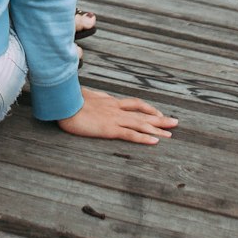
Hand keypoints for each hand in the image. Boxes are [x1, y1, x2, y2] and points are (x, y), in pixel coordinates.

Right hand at [57, 86, 177, 143]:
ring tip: (171, 133)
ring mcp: (114, 118)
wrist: (63, 102)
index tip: (157, 113)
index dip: (147, 109)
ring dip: (157, 128)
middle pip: (142, 113)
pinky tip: (155, 140)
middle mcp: (115, 108)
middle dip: (159, 118)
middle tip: (175, 122)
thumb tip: (93, 96)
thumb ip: (91, 97)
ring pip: (141, 123)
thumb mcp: (82, 96)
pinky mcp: (110, 128)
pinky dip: (144, 137)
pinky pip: (130, 134)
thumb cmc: (68, 100)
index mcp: (109, 101)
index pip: (133, 104)